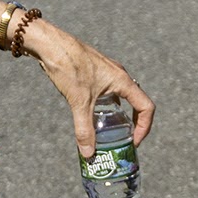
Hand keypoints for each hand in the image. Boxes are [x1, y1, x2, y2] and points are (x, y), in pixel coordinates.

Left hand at [27, 23, 154, 157]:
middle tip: (125, 138)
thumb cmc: (69, 66)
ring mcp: (107, 72)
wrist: (51, 44)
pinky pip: (109, 91)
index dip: (144, 127)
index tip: (134, 141)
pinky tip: (93, 113)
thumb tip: (88, 154)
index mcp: (122, 81)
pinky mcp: (94, 71)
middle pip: (137, 101)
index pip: (146, 107)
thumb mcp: (78, 102)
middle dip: (134, 123)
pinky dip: (108, 105)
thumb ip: (85, 129)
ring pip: (122, 96)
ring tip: (110, 129)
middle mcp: (119, 75)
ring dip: (121, 113)